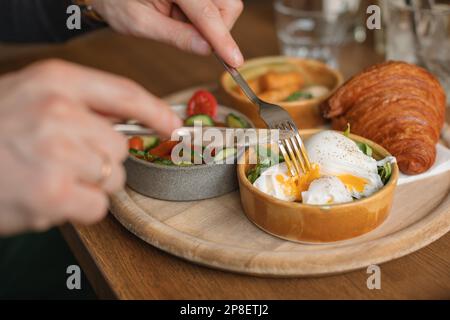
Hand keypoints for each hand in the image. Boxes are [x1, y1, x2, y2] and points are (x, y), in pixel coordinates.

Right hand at [0, 59, 181, 234]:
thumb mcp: (30, 97)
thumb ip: (80, 103)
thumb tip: (129, 117)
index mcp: (55, 82)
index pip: (126, 94)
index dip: (156, 111)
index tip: (173, 126)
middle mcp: (59, 112)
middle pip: (119, 147)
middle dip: (99, 160)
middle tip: (61, 161)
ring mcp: (57, 153)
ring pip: (112, 178)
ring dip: (87, 184)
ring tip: (48, 177)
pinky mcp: (53, 194)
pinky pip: (98, 205)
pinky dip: (78, 208)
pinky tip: (47, 197)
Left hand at [91, 0, 243, 66]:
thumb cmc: (117, 0)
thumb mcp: (139, 23)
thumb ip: (175, 35)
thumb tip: (207, 49)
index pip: (207, 14)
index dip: (223, 40)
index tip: (235, 61)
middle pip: (228, 5)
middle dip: (217, 29)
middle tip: (187, 34)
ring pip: (225, 5)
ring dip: (208, 22)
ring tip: (176, 19)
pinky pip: (215, 4)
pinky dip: (203, 16)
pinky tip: (180, 13)